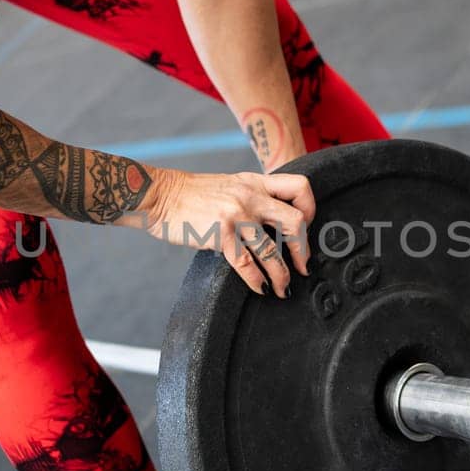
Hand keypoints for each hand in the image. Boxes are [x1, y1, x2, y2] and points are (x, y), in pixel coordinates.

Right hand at [139, 169, 315, 296]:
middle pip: (295, 221)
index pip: (300, 187)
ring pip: (273, 250)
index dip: (310, 209)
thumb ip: (253, 197)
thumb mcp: (230, 185)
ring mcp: (236, 215)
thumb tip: (272, 222)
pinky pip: (247, 263)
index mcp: (255, 182)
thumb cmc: (191, 194)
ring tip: (283, 289)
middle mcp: (251, 196)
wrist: (159, 195)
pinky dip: (257, 280)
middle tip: (303, 266)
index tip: (306, 229)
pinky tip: (260, 289)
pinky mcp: (220, 234)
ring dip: (282, 275)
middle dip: (303, 249)